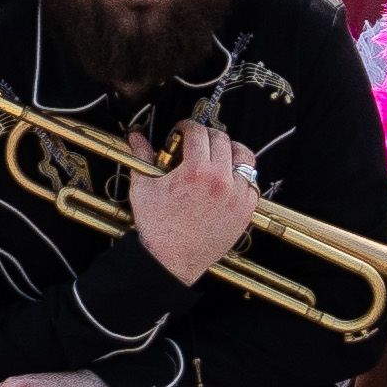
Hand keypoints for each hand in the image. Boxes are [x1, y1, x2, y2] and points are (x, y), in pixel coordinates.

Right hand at [123, 116, 256, 284]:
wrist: (171, 260)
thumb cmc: (157, 227)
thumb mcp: (144, 188)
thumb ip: (141, 157)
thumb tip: (135, 137)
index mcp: (195, 171)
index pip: (198, 132)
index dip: (187, 126)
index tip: (183, 130)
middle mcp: (220, 180)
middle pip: (222, 140)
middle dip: (207, 136)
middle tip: (196, 142)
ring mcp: (236, 195)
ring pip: (244, 157)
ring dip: (230, 151)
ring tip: (217, 155)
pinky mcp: (245, 210)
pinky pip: (251, 182)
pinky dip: (241, 176)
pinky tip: (227, 179)